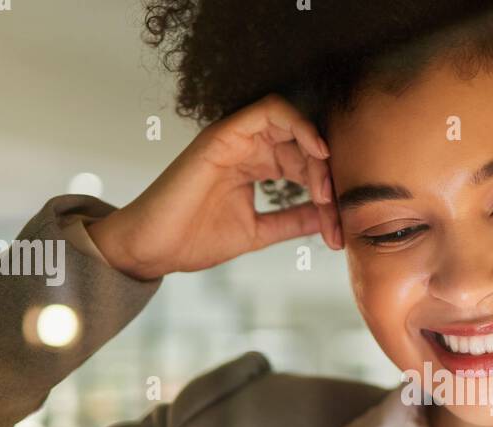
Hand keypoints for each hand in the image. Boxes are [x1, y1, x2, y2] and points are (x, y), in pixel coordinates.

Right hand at [87, 93, 341, 280]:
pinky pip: (269, 111)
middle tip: (335, 209)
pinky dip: (298, 125)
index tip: (338, 224)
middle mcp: (247, 148)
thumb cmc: (193, 239)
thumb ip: (291, 220)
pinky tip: (317, 153)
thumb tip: (327, 219)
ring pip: (292, 124)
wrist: (154, 249)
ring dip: (316, 152)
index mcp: (255, 167)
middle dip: (327, 175)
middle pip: (303, 144)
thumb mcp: (258, 231)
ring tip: (325, 190)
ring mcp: (235, 139)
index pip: (304, 163)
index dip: (327, 189)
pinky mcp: (223, 135)